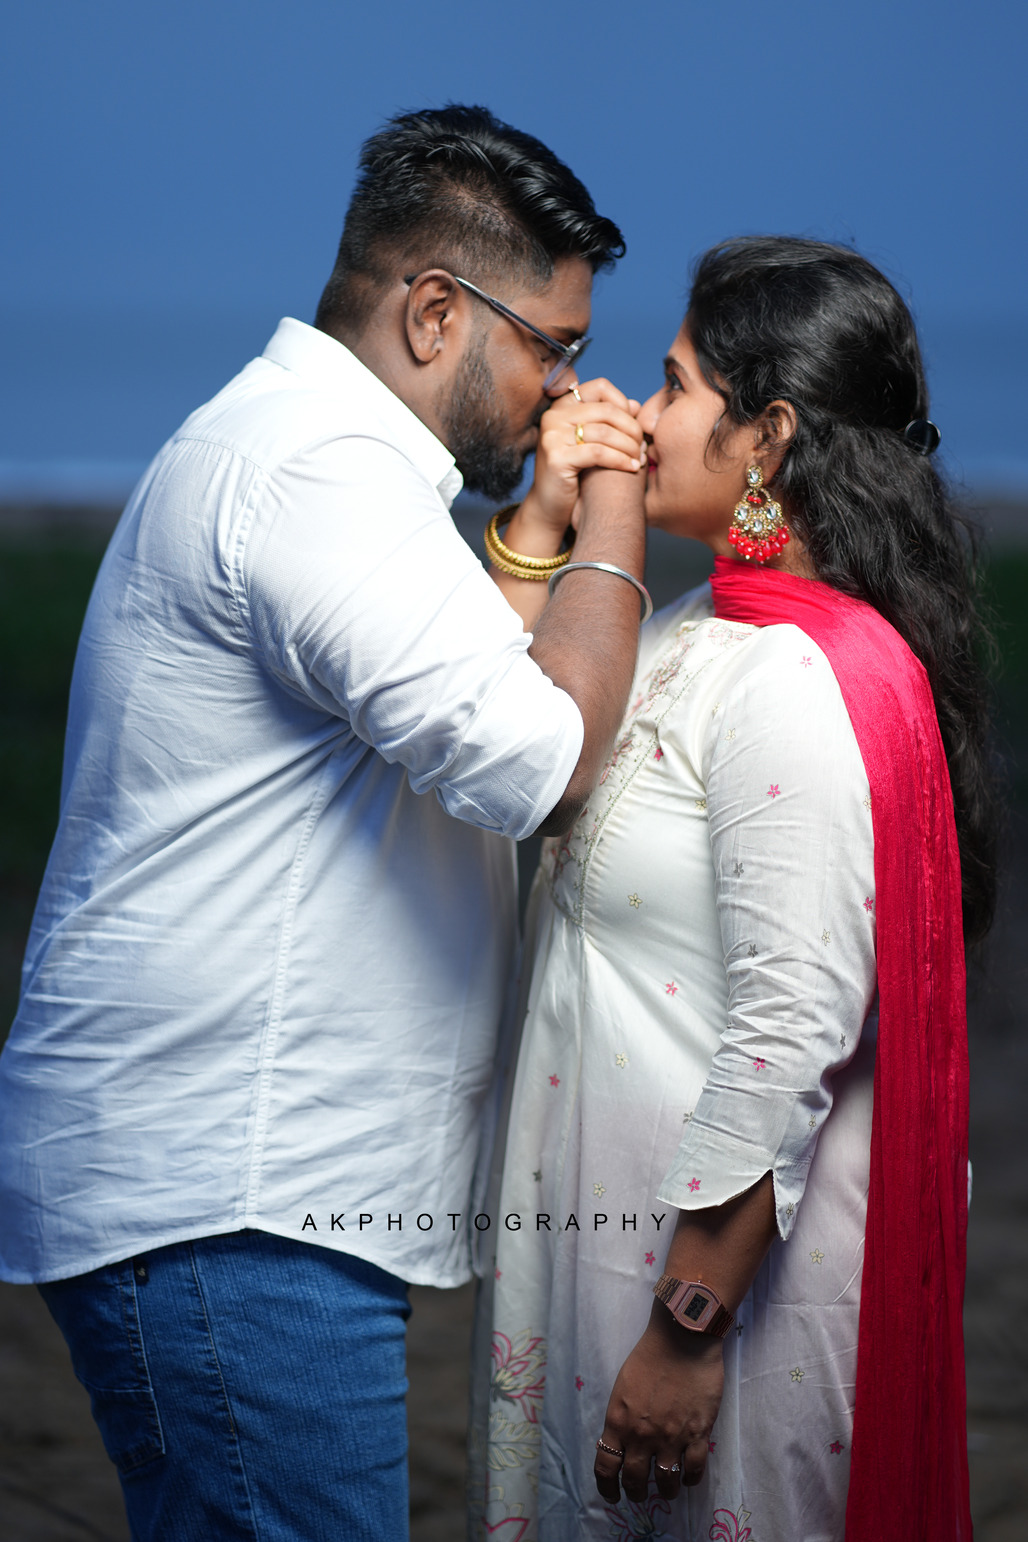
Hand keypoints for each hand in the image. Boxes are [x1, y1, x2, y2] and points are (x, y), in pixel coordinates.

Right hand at [522, 378, 643, 540]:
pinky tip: (632, 468)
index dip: (623, 403)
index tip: (634, 426)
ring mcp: (552, 437)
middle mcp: (553, 417)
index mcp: (561, 407)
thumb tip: (635, 405)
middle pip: (606, 410)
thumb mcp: (592, 443)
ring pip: (605, 432)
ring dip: (629, 446)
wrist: (549, 508)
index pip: (599, 387)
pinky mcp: (556, 458)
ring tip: (640, 459)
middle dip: (631, 428)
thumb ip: (610, 422)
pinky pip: (598, 453)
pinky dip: (620, 460)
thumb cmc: (574, 475)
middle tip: (643, 446)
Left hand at [594, 1303, 723, 1505]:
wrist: (681, 1339)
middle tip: (640, 1494)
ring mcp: (671, 1438)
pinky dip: (690, 1480)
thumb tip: (621, 1440)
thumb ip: (621, 1417)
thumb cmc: (649, 1356)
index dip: (607, 1487)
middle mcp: (641, 1436)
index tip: (612, 1495)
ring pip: (666, 1482)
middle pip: (635, 1480)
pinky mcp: (698, 1434)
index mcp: (618, 1422)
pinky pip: (694, 1471)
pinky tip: (688, 1478)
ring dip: (666, 1492)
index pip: (606, 1467)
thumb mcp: (622, 1388)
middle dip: (636, 1492)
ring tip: (668, 1490)